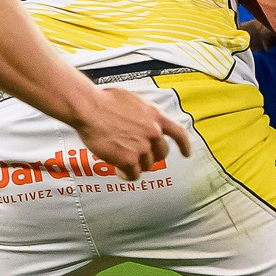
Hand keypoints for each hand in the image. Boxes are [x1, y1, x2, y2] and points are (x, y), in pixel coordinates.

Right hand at [75, 86, 191, 179]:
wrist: (90, 108)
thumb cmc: (105, 101)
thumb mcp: (134, 101)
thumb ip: (145, 114)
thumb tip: (146, 121)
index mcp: (156, 116)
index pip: (179, 133)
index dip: (184, 145)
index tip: (186, 153)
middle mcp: (153, 132)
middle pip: (162, 153)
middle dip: (152, 156)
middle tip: (139, 155)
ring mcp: (142, 147)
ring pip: (147, 165)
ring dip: (136, 164)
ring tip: (123, 160)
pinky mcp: (128, 159)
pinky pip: (133, 174)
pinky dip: (126, 174)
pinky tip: (119, 170)